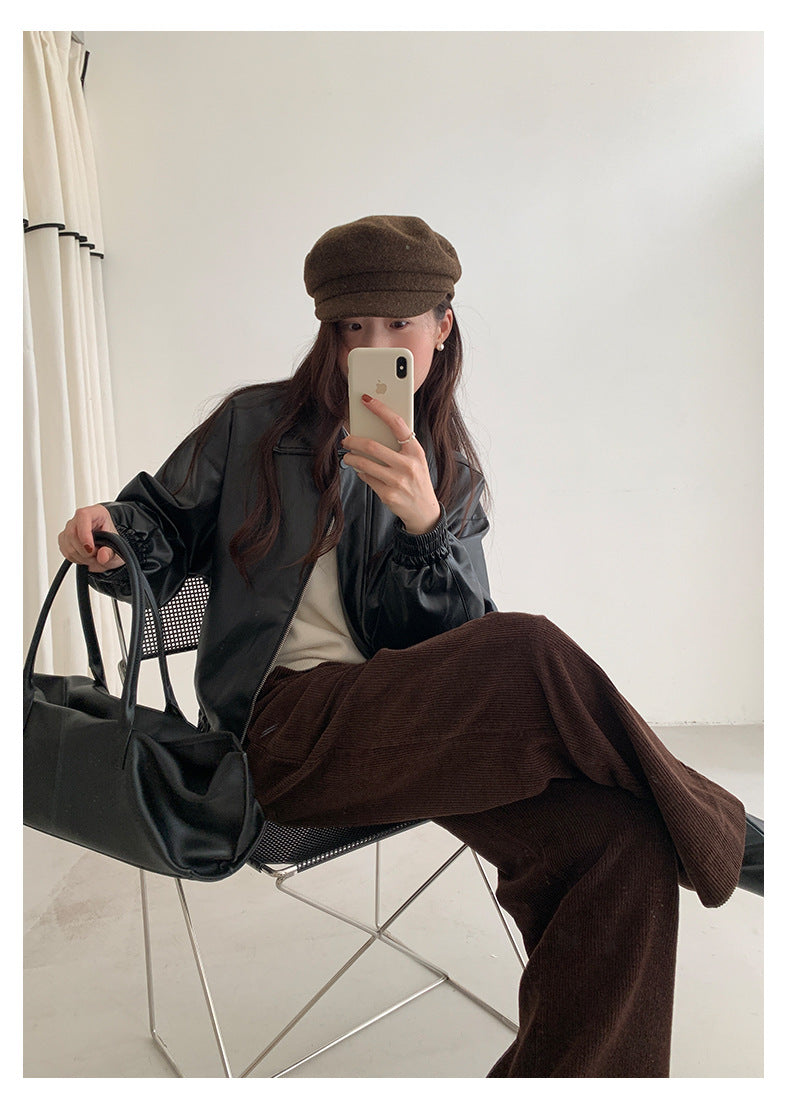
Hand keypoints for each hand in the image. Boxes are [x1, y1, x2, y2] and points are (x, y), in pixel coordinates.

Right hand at [58, 504, 123, 571]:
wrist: (107, 544)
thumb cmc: (111, 539)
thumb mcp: (117, 546)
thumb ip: (111, 552)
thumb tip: (102, 556)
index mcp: (96, 513)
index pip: (83, 516)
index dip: (84, 533)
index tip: (90, 548)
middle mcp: (80, 518)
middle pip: (72, 534)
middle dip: (84, 551)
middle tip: (96, 556)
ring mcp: (70, 527)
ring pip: (68, 545)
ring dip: (81, 557)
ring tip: (93, 557)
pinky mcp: (64, 538)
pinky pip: (65, 551)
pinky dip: (76, 558)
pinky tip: (85, 557)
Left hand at [342, 395, 440, 534]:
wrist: (424, 510)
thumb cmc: (416, 479)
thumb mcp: (416, 459)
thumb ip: (400, 446)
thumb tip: (372, 431)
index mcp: (416, 450)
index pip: (396, 423)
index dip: (380, 409)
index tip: (366, 400)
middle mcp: (408, 464)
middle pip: (372, 446)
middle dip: (353, 441)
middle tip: (346, 440)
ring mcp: (397, 481)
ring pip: (364, 463)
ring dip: (351, 458)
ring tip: (348, 456)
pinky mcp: (388, 494)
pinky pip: (366, 478)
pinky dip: (360, 472)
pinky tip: (361, 470)